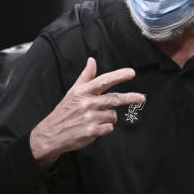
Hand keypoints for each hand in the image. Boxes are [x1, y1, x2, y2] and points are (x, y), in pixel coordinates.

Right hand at [29, 57, 144, 168]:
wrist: (51, 133)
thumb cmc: (65, 111)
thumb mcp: (73, 91)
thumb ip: (86, 76)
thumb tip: (92, 60)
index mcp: (83, 91)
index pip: (103, 80)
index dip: (118, 76)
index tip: (131, 73)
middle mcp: (87, 103)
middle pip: (115, 98)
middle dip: (130, 98)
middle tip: (141, 98)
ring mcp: (90, 118)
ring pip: (113, 115)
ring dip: (109, 117)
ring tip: (97, 118)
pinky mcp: (92, 131)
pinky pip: (109, 128)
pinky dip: (105, 128)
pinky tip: (95, 127)